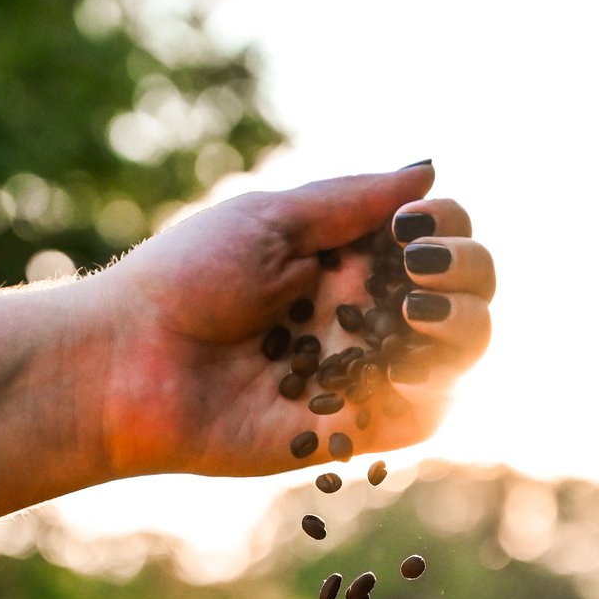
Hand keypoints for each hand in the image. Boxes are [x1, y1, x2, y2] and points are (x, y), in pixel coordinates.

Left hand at [85, 165, 494, 477]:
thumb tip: (431, 170)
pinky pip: (421, 417)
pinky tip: (396, 370)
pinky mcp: (347, 428)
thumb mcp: (270, 220)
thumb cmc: (186, 279)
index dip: (448, 227)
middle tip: (419, 272)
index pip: (438, 237)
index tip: (408, 227)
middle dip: (469, 273)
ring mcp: (360, 370)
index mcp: (347, 256)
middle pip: (466, 292)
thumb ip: (353, 200)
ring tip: (416, 315)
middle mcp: (363, 312)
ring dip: (463, 329)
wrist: (128, 362)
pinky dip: (429, 392)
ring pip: (458, 355)